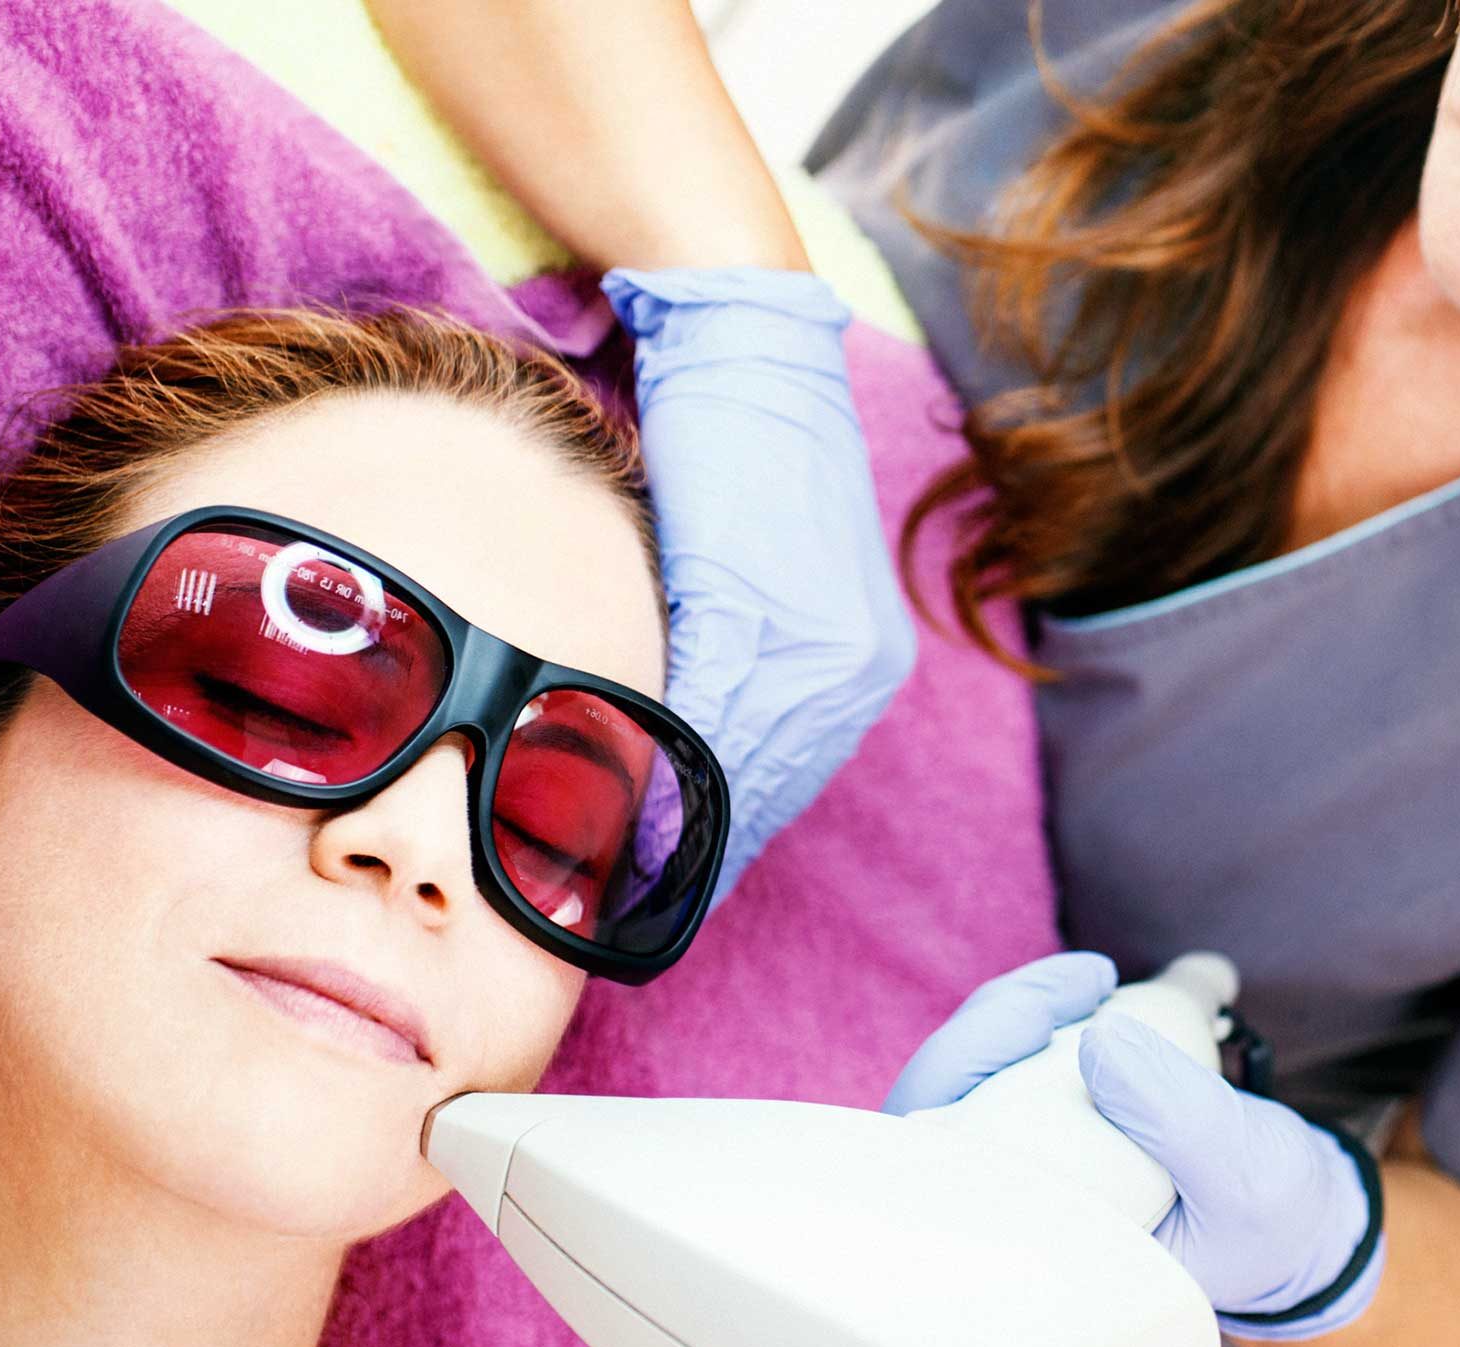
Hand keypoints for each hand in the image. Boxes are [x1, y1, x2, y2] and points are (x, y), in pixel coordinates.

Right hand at [603, 268, 916, 903]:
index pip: (782, 783)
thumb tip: (668, 762)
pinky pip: (703, 706)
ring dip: (662, 814)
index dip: (717, 843)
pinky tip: (603, 779)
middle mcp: (857, 664)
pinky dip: (650, 748)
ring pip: (732, 763)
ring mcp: (821, 639)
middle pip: (760, 790)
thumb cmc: (732, 451)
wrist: (740, 339)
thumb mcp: (745, 580)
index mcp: (860, 664)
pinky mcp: (762, 605)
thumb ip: (729, 671)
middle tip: (619, 895)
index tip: (663, 887)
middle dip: (689, 848)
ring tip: (598, 860)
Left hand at [884, 952, 1384, 1339]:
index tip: (1037, 1023)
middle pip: (947, 1100)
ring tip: (1096, 980)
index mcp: (1039, 1248)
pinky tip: (1096, 985)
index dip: (962, 1077)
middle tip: (1082, 985)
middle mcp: (1017, 1202)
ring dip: (1026, 1006)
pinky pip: (1020, 1050)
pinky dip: (1053, 1008)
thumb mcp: (1243, 1181)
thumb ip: (1183, 1123)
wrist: (1295, 1214)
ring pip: (980, 1067)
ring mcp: (1030, 1150)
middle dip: (998, 1022)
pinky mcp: (1054, 1107)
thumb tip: (1101, 1040)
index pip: (949, 1169)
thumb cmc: (1267, 1221)